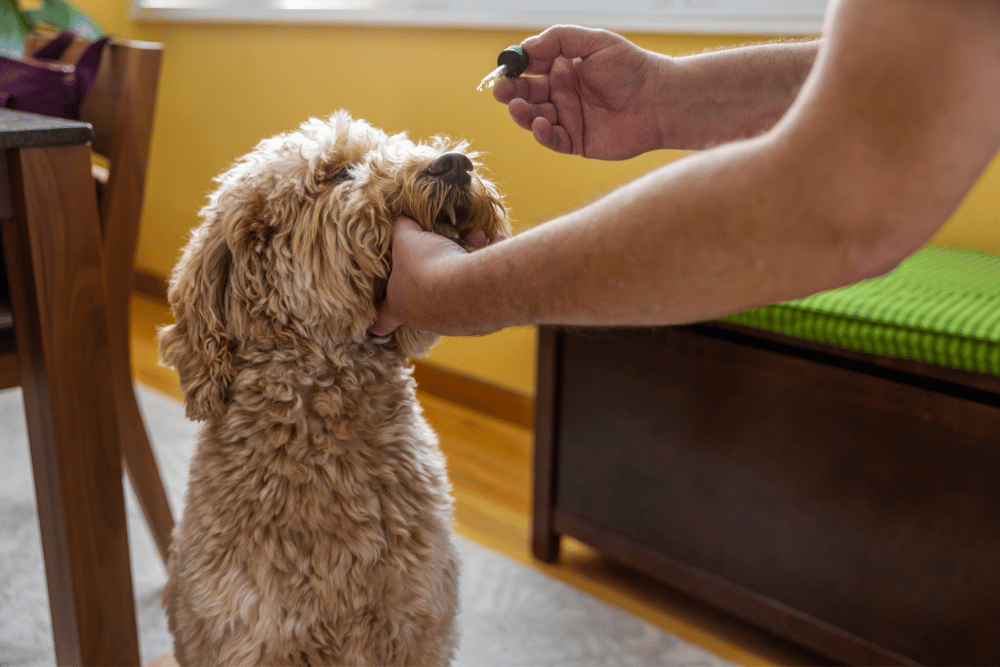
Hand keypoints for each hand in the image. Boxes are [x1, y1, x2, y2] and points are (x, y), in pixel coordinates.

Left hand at [370, 218, 505, 336]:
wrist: (466, 288)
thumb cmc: (426, 265)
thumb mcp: (405, 238)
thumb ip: (402, 228)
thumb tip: (403, 221)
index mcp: (400, 305)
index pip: (383, 318)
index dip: (378, 322)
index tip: (374, 330)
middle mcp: (427, 318)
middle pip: (427, 295)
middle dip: (437, 268)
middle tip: (445, 248)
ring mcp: (455, 320)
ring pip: (459, 287)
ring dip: (467, 259)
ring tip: (476, 238)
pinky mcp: (481, 314)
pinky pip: (483, 285)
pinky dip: (487, 264)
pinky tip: (494, 242)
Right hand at [493, 25, 671, 159]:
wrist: (660, 100)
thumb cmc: (632, 67)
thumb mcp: (594, 41)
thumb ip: (557, 40)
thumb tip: (525, 48)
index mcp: (563, 69)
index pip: (529, 70)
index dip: (514, 70)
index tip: (503, 69)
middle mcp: (562, 95)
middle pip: (526, 95)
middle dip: (510, 93)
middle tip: (501, 91)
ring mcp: (568, 119)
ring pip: (535, 118)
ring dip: (523, 114)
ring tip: (519, 108)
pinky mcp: (576, 142)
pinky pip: (553, 140)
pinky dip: (543, 134)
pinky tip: (541, 124)